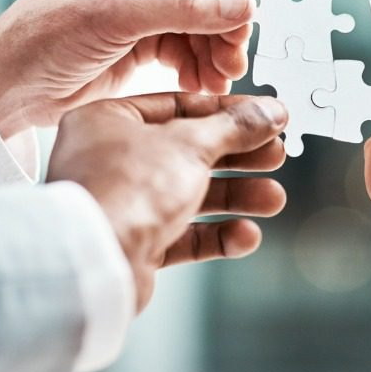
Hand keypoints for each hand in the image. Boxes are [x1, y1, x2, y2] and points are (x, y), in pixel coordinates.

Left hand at [0, 0, 255, 138]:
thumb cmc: (48, 34)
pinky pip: (187, 47)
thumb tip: (244, 4)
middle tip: (232, 67)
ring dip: (214, 55)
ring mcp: (148, 1)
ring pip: (203, 25)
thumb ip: (185, 7)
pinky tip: (201, 86)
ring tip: (217, 85)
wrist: (12, 83)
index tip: (241, 32)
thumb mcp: (119, 15)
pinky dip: (198, 67)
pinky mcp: (146, 35)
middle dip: (223, 32)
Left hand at [47, 93, 287, 311]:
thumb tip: (269, 112)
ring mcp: (123, 203)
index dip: (229, 112)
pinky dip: (216, 235)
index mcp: (109, 121)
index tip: (265, 117)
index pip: (179, 106)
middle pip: (190, 151)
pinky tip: (245, 235)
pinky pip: (183, 235)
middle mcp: (111, 160)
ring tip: (272, 199)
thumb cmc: (123, 192)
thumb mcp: (191, 144)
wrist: (95, 265)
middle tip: (275, 156)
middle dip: (239, 158)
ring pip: (191, 194)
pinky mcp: (134, 243)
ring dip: (236, 198)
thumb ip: (235, 127)